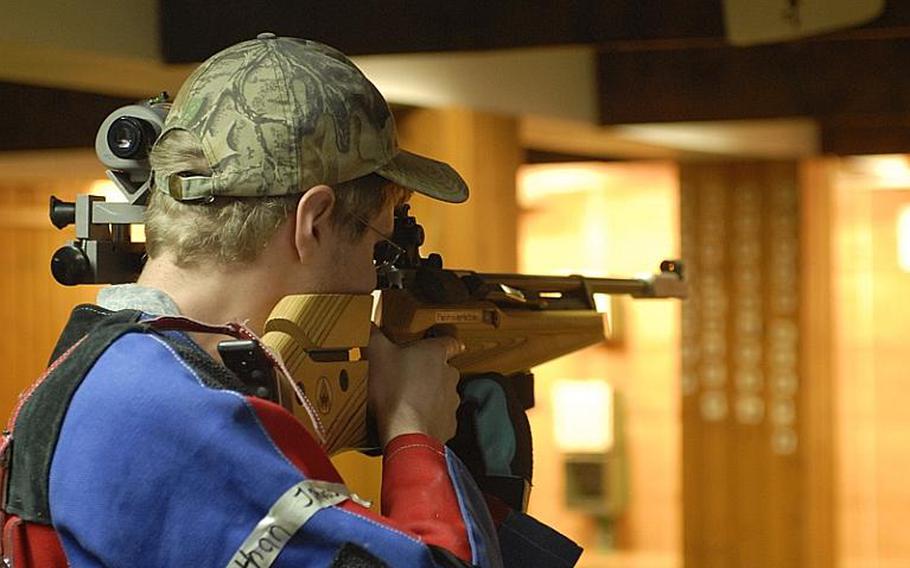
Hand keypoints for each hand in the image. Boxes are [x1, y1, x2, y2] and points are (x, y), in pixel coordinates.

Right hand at [366, 327, 463, 446]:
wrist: (405, 432)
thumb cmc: (393, 391)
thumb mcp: (376, 354)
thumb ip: (374, 335)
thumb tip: (369, 325)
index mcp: (435, 354)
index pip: (449, 342)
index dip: (444, 343)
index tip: (442, 344)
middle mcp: (449, 376)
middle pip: (443, 369)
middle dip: (429, 372)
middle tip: (406, 376)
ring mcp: (450, 401)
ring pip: (442, 394)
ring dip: (429, 396)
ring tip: (405, 401)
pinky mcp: (448, 424)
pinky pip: (439, 417)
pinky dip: (428, 418)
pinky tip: (411, 420)